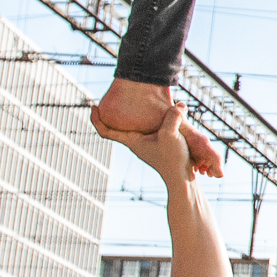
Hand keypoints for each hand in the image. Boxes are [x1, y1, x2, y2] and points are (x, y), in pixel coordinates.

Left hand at [93, 108, 211, 183]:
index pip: (106, 131)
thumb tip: (180, 105)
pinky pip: (155, 128)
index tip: (93, 106)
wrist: (182, 180)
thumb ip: (173, 116)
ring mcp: (149, 145)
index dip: (96, 119)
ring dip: (141, 114)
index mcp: (132, 141)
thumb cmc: (172, 160)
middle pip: (121, 125)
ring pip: (140, 125)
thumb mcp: (170, 134)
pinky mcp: (161, 145)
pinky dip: (157, 119)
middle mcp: (137, 143)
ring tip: (147, 101)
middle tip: (120, 96)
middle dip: (119, 111)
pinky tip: (169, 113)